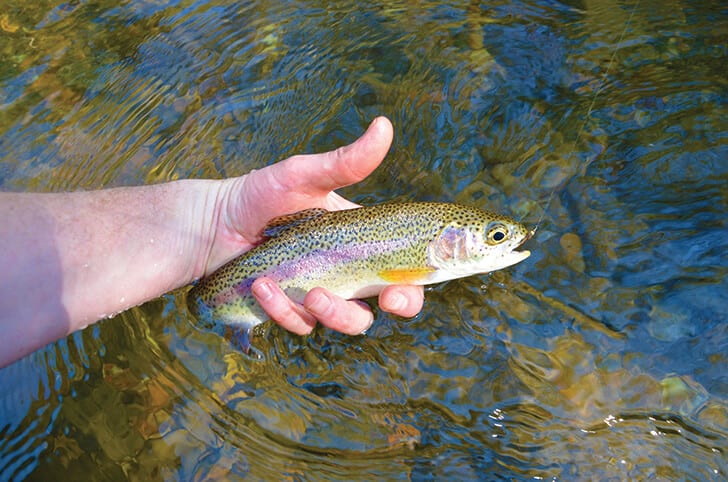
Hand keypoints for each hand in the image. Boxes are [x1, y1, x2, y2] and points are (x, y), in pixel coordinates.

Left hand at [208, 117, 423, 335]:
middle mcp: (346, 270)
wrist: (211, 223)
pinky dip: (283, 309)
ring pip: (348, 321)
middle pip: (389, 300)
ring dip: (333, 312)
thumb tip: (385, 125)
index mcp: (360, 240)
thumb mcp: (303, 175)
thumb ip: (346, 161)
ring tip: (308, 292)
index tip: (404, 286)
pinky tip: (262, 287)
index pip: (402, 267)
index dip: (414, 283)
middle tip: (382, 301)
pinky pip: (301, 323)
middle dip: (396, 307)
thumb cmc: (260, 195)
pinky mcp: (291, 310)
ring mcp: (320, 293)